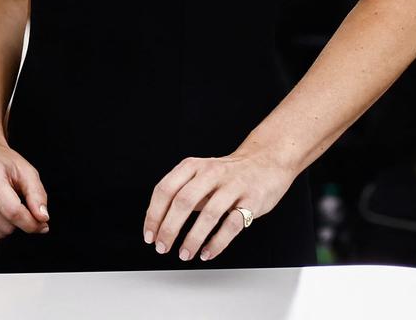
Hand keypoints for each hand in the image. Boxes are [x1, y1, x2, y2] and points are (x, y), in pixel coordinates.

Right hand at [0, 136, 49, 245]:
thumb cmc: (2, 163)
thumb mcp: (26, 171)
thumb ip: (37, 195)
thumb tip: (42, 220)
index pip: (13, 212)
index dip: (31, 223)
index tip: (40, 223)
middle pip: (4, 226)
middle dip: (17, 223)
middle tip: (16, 206)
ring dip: (4, 227)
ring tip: (1, 207)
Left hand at [142, 150, 297, 261]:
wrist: (266, 162)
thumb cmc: (228, 174)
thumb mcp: (199, 175)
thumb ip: (181, 193)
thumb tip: (158, 222)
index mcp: (192, 166)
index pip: (165, 189)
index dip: (154, 215)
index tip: (150, 235)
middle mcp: (210, 173)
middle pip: (183, 202)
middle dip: (169, 229)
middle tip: (162, 247)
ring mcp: (232, 186)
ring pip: (208, 215)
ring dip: (192, 239)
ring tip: (184, 254)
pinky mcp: (251, 201)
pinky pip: (231, 225)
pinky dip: (217, 243)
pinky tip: (207, 252)